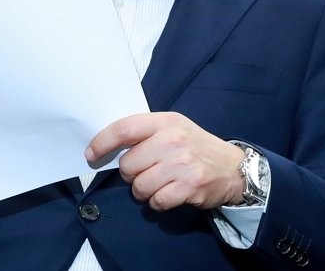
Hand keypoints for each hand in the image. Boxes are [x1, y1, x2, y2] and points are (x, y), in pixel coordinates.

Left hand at [86, 112, 244, 211]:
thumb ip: (146, 134)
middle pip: (128, 164)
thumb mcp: (175, 129)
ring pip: (139, 186)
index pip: (124, 128)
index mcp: (166, 122)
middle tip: (148, 170)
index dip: (102, 142)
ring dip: (145, 190)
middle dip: (132, 173)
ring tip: (161, 183)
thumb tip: (109, 148)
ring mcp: (182, 164)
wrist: (233, 167)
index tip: (91, 154)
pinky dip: (158, 202)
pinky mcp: (189, 187)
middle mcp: (173, 140)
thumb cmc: (196, 147)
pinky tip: (171, 193)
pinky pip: (155, 201)